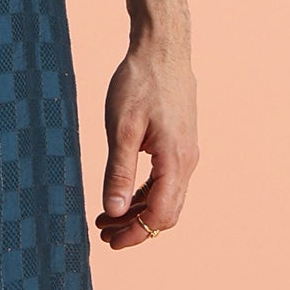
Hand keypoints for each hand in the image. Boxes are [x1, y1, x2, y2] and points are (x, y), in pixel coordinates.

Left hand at [96, 32, 197, 252]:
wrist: (163, 48)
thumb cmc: (139, 83)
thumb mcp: (121, 129)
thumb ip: (118, 172)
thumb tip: (114, 211)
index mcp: (175, 161)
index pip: (159, 214)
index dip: (135, 234)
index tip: (108, 241)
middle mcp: (187, 161)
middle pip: (166, 212)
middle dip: (136, 228)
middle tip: (103, 233)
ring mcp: (187, 153)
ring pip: (167, 198)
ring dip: (138, 212)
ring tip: (106, 217)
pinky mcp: (181, 144)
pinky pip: (167, 181)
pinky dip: (145, 194)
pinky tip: (123, 194)